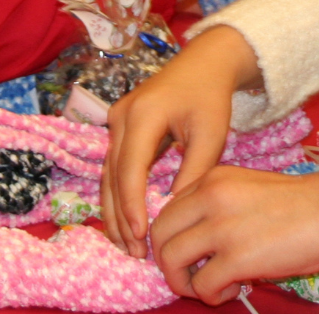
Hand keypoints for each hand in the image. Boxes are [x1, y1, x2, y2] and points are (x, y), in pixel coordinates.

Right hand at [102, 26, 260, 257]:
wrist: (204, 64)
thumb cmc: (210, 97)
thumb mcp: (210, 135)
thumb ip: (193, 172)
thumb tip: (174, 211)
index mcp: (143, 114)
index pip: (130, 168)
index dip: (132, 205)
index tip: (141, 236)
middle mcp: (121, 116)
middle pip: (113, 175)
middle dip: (121, 216)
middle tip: (135, 254)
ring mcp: (116, 120)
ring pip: (108, 174)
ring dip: (114, 211)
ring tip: (127, 247)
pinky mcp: (119, 126)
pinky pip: (113, 166)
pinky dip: (117, 195)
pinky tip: (125, 222)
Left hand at [151, 166, 318, 304]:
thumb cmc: (300, 201)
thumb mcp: (247, 187)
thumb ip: (219, 204)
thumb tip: (201, 240)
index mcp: (212, 179)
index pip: (168, 209)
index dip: (173, 237)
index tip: (191, 253)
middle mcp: (210, 198)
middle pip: (160, 234)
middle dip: (168, 262)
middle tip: (190, 275)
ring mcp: (221, 227)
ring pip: (170, 259)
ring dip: (184, 282)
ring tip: (210, 287)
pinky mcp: (237, 258)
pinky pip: (202, 285)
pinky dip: (212, 296)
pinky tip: (233, 290)